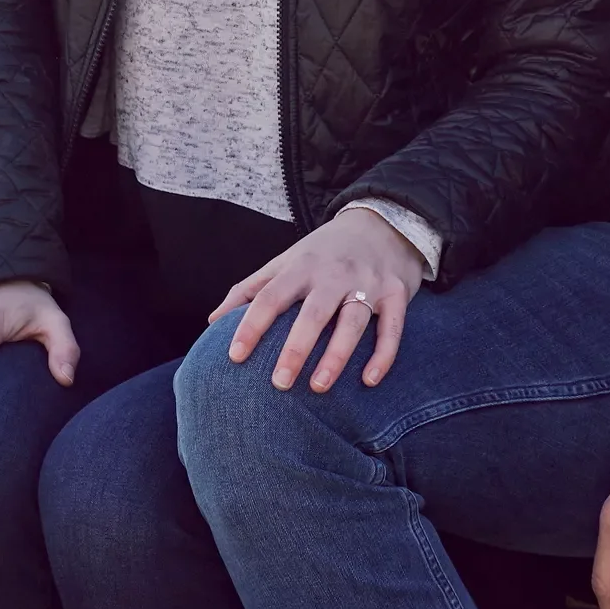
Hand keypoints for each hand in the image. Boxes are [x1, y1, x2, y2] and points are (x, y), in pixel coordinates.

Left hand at [215, 210, 427, 392]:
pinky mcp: (397, 292)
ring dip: (337, 355)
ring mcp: (367, 283)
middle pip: (313, 313)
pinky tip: (369, 380)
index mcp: (301, 267)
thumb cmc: (323, 252)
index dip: (251, 326)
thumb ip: (250, 289)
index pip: (270, 297)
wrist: (383, 221)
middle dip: (296, 348)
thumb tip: (212, 321)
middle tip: (279, 384)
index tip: (234, 356)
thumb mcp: (285, 261)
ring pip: (353, 321)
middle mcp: (334, 274)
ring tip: (319, 387)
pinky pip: (392, 327)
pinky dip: (383, 353)